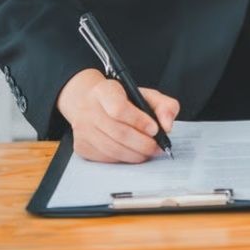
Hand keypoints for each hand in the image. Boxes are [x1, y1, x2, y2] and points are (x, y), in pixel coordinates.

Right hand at [57, 69, 180, 163]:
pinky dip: (124, 159)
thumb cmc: (121, 99)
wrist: (89, 102)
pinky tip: (132, 153)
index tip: (154, 129)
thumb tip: (167, 125)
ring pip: (113, 149)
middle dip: (143, 143)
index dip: (139, 121)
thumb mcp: (145, 94)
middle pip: (119, 133)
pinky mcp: (81, 146)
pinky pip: (106, 158)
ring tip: (148, 151)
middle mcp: (89, 109)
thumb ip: (164, 106)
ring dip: (136, 154)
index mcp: (105, 91)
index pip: (119, 109)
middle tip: (157, 147)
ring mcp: (83, 129)